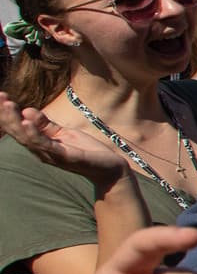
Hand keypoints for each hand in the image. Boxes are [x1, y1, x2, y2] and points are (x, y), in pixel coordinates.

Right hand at [0, 91, 128, 187]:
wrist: (109, 168)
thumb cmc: (85, 150)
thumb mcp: (63, 133)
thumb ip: (45, 124)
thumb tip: (26, 110)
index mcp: (39, 143)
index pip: (18, 127)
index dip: (7, 113)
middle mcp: (41, 150)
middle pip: (18, 131)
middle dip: (6, 115)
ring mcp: (52, 154)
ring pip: (27, 137)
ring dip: (16, 121)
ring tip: (8, 105)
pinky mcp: (65, 156)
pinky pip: (46, 145)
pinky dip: (34, 133)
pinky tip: (26, 122)